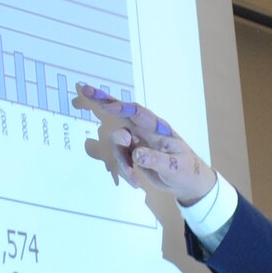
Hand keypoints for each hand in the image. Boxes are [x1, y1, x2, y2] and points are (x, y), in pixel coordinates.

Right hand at [72, 84, 215, 204]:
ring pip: (117, 143)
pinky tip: (136, 183)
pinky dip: (125, 171)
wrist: (188, 182)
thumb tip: (136, 154)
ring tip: (133, 177)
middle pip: (121, 112)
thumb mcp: (174, 168)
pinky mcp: (133, 152)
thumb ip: (155, 160)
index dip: (122, 109)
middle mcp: (145, 130)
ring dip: (121, 161)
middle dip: (102, 101)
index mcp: (158, 128)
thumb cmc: (186, 170)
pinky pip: (120, 158)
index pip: (138, 114)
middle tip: (83, 89)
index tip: (107, 107)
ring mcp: (137, 140)